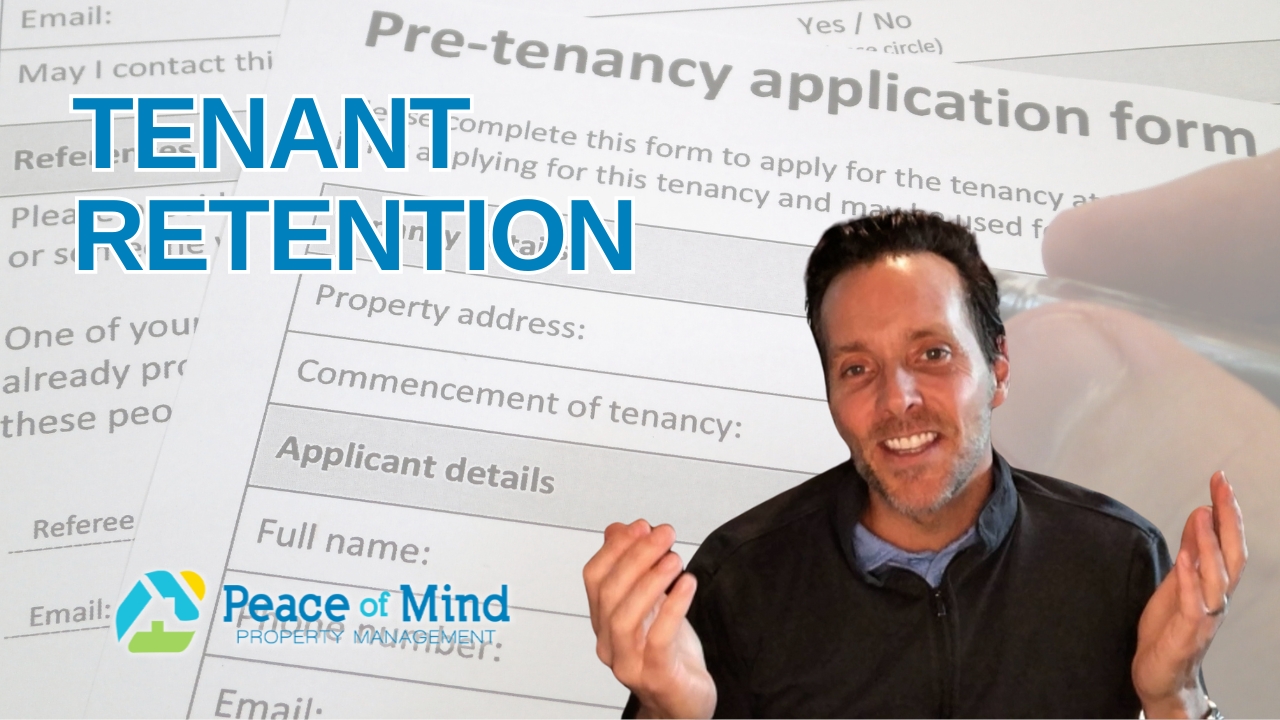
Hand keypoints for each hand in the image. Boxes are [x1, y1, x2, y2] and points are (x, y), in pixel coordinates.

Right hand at [583, 520, 715, 718]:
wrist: (684, 703)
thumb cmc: (669, 654)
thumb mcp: (651, 604)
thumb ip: (634, 569)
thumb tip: (617, 528)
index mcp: (604, 622)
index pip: (594, 578)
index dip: (615, 548)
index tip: (641, 526)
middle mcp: (609, 643)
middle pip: (610, 593)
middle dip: (636, 556)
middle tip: (663, 534)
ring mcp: (629, 663)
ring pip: (624, 617)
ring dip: (650, 580)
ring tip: (674, 558)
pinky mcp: (656, 677)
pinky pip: (658, 640)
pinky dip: (672, 608)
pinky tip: (687, 585)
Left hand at [1133, 472, 1246, 717]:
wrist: (1161, 678)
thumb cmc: (1169, 630)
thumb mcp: (1176, 582)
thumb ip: (1190, 552)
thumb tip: (1200, 515)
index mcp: (1213, 585)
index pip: (1228, 543)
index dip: (1227, 512)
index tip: (1220, 480)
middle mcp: (1216, 599)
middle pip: (1232, 556)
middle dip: (1229, 520)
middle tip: (1221, 486)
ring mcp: (1205, 618)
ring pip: (1217, 579)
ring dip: (1210, 545)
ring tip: (1203, 514)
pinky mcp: (1186, 634)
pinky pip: (1194, 605)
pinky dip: (1190, 581)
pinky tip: (1184, 558)